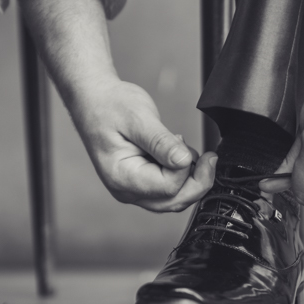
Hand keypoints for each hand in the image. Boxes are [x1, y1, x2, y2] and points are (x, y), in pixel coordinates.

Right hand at [71, 79, 216, 211]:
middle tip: (209, 157)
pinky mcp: (140, 183)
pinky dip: (181, 178)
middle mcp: (127, 190)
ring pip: (173, 200)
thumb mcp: (138, 118)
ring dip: (190, 180)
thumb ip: (161, 143)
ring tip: (185, 150)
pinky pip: (167, 191)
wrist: (94, 101)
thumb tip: (184, 161)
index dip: (185, 168)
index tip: (183, 141)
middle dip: (198, 182)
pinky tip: (178, 156)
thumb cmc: (110, 106)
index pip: (168, 187)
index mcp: (122, 177)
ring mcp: (133, 190)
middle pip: (174, 202)